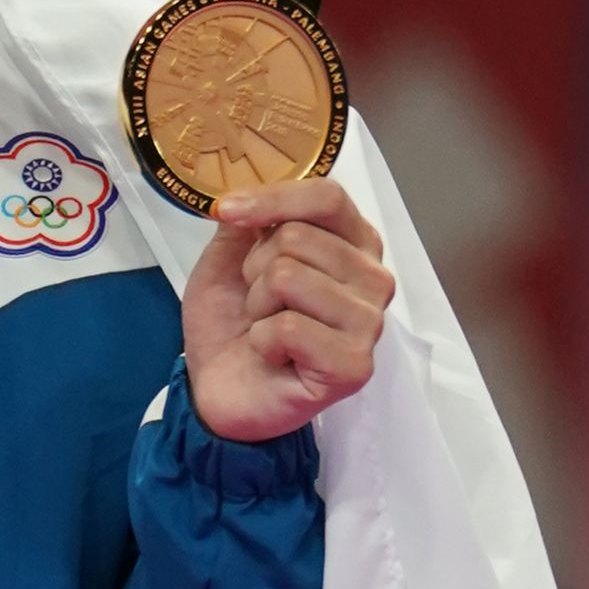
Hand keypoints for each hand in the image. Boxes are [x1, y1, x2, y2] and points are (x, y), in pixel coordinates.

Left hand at [180, 179, 394, 442]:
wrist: (216, 391)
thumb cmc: (233, 325)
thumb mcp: (227, 258)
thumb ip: (247, 222)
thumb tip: (248, 197)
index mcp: (353, 244)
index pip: (327, 197)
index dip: (272, 199)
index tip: (226, 211)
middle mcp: (372, 278)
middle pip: (297, 236)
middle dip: (254, 270)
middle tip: (259, 304)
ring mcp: (369, 324)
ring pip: (289, 276)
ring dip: (258, 306)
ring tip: (266, 329)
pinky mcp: (355, 365)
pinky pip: (290, 326)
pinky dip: (263, 340)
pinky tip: (274, 356)